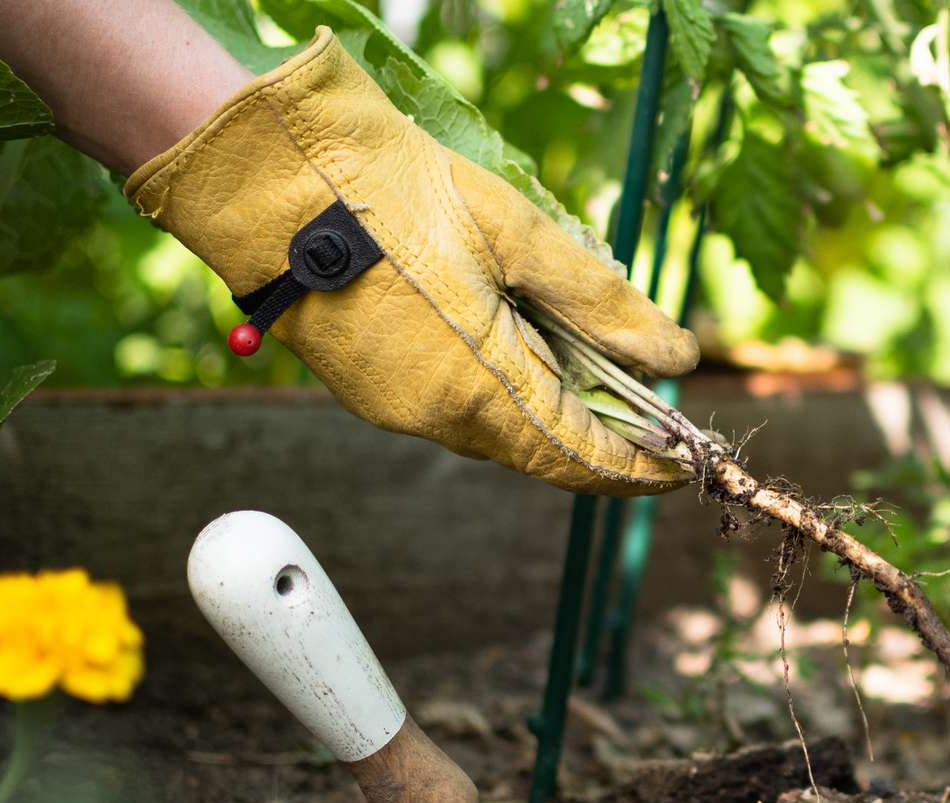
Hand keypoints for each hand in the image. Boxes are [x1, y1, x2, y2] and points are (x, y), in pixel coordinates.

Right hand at [126, 28, 697, 494]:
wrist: (271, 185)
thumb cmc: (391, 195)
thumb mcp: (516, 233)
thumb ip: (598, 300)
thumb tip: (675, 354)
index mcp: (479, 388)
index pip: (577, 457)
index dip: (633, 468)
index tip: (679, 470)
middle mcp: (436, 418)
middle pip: (539, 448)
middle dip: (597, 435)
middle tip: (647, 408)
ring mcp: (395, 409)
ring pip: (495, 428)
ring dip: (546, 406)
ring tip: (584, 360)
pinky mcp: (368, 389)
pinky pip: (452, 407)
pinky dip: (498, 388)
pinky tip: (509, 338)